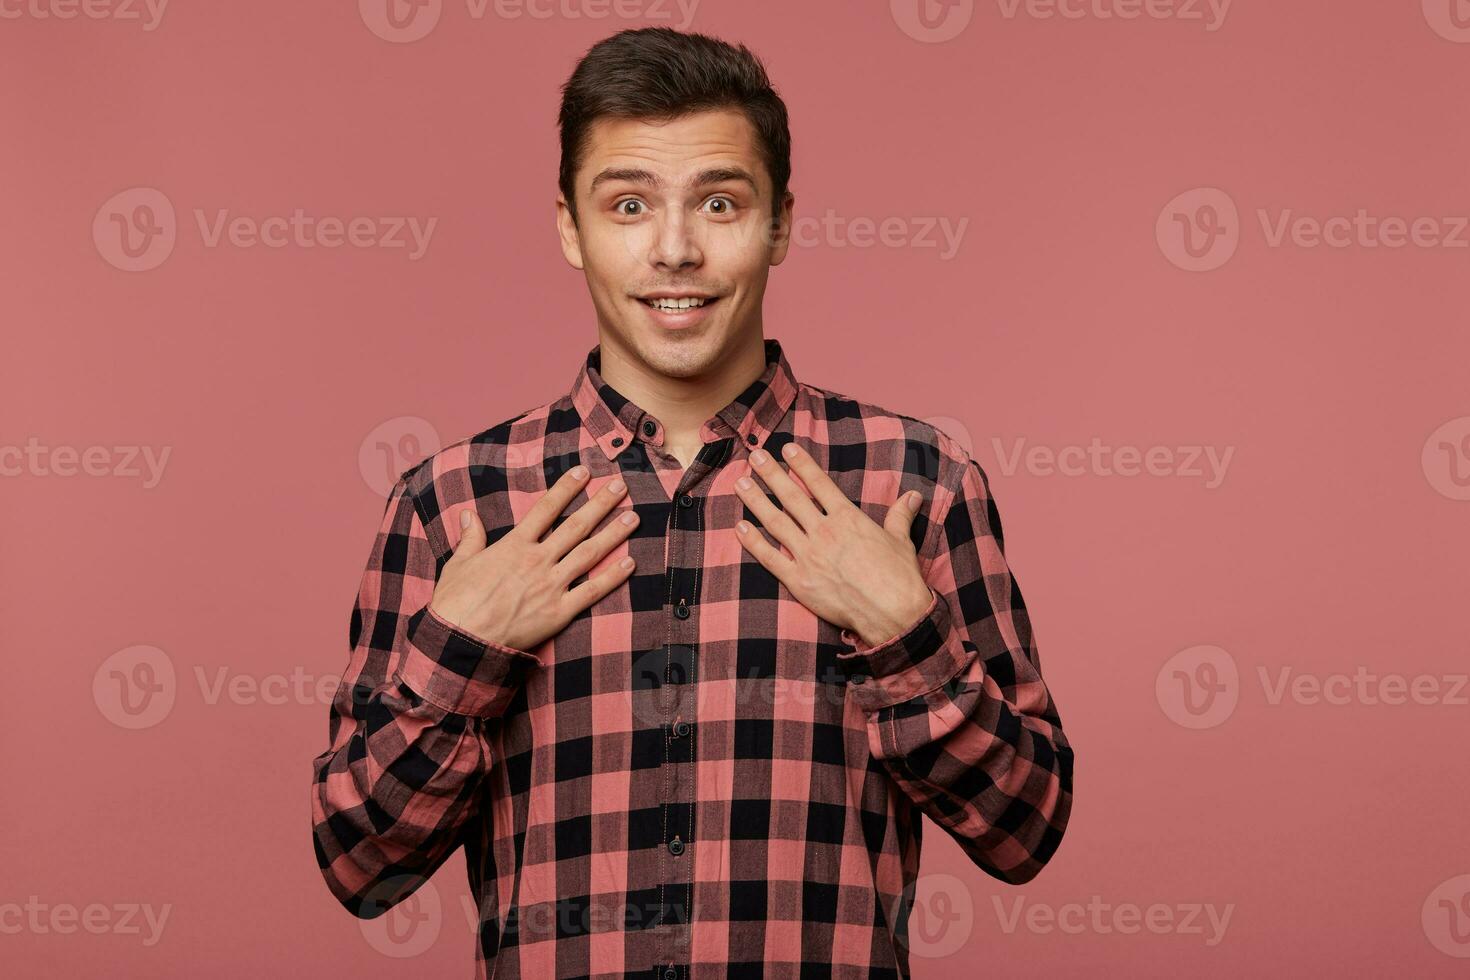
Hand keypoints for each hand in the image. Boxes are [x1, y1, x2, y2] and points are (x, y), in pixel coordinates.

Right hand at [428, 465, 638, 651]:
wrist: (462, 639)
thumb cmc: (456, 603)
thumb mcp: (459, 563)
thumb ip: (470, 537)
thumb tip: (468, 514)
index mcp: (514, 545)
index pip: (546, 508)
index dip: (567, 488)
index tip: (584, 473)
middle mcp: (538, 560)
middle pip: (576, 526)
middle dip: (600, 504)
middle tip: (620, 487)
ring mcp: (551, 585)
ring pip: (590, 553)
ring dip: (614, 533)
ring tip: (633, 517)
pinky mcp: (560, 612)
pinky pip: (593, 591)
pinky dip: (613, 577)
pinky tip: (630, 563)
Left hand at [733, 442, 933, 646]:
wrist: (892, 613)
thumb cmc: (899, 577)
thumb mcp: (901, 540)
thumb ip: (900, 515)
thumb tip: (914, 495)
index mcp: (848, 518)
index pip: (818, 484)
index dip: (801, 465)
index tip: (786, 449)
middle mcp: (824, 532)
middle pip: (791, 497)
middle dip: (771, 475)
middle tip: (755, 457)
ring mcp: (809, 556)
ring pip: (776, 522)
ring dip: (756, 500)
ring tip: (740, 483)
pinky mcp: (799, 581)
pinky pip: (770, 557)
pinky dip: (753, 542)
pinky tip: (740, 527)